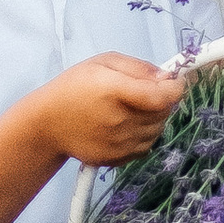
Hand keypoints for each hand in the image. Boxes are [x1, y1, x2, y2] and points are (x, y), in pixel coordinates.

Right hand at [39, 52, 184, 167]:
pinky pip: (146, 146)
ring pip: (157, 130)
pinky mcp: (116, 159)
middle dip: (163, 100)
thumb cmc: (74, 87)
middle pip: (163, 113)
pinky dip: (144, 135)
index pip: (161, 97)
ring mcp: (119, 144)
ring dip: (154, 118)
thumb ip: (139, 68)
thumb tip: (167, 78)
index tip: (174, 82)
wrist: (48, 124)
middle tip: (147, 92)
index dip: (175, 89)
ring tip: (135, 108)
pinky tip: (128, 125)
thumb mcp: (104, 62)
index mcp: (115, 92)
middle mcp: (119, 121)